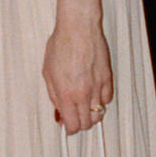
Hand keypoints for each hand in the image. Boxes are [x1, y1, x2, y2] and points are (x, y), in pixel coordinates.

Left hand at [43, 17, 112, 136]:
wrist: (78, 28)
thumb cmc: (61, 45)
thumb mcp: (48, 73)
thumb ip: (54, 96)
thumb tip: (59, 112)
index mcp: (66, 94)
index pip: (73, 125)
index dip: (69, 129)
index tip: (67, 126)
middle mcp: (83, 93)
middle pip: (87, 123)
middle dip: (80, 124)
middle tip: (74, 117)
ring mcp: (97, 87)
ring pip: (100, 114)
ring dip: (92, 114)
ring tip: (84, 107)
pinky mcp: (107, 78)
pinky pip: (107, 99)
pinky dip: (101, 101)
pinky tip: (94, 94)